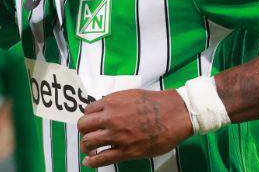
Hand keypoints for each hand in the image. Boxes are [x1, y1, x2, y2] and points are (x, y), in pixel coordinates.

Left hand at [77, 89, 193, 166]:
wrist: (175, 114)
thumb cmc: (157, 102)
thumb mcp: (131, 95)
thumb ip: (116, 102)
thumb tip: (106, 110)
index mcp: (112, 102)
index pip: (88, 111)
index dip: (89, 118)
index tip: (92, 123)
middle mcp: (110, 118)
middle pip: (83, 126)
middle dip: (84, 132)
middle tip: (90, 136)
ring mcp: (117, 135)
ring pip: (88, 142)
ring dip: (86, 147)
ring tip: (89, 150)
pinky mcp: (126, 151)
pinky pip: (101, 158)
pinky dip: (91, 162)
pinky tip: (89, 163)